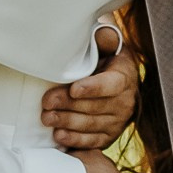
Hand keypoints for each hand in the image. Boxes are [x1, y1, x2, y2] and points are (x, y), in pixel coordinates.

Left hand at [43, 24, 137, 152]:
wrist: (114, 82)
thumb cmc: (105, 59)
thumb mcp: (107, 45)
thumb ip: (104, 38)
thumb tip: (102, 32)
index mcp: (124, 76)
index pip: (111, 84)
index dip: (93, 88)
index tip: (74, 88)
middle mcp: (125, 101)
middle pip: (96, 106)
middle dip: (69, 105)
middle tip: (46, 102)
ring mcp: (118, 121)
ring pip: (91, 124)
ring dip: (67, 122)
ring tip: (47, 117)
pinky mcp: (109, 136)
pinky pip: (92, 141)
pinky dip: (74, 139)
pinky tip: (59, 135)